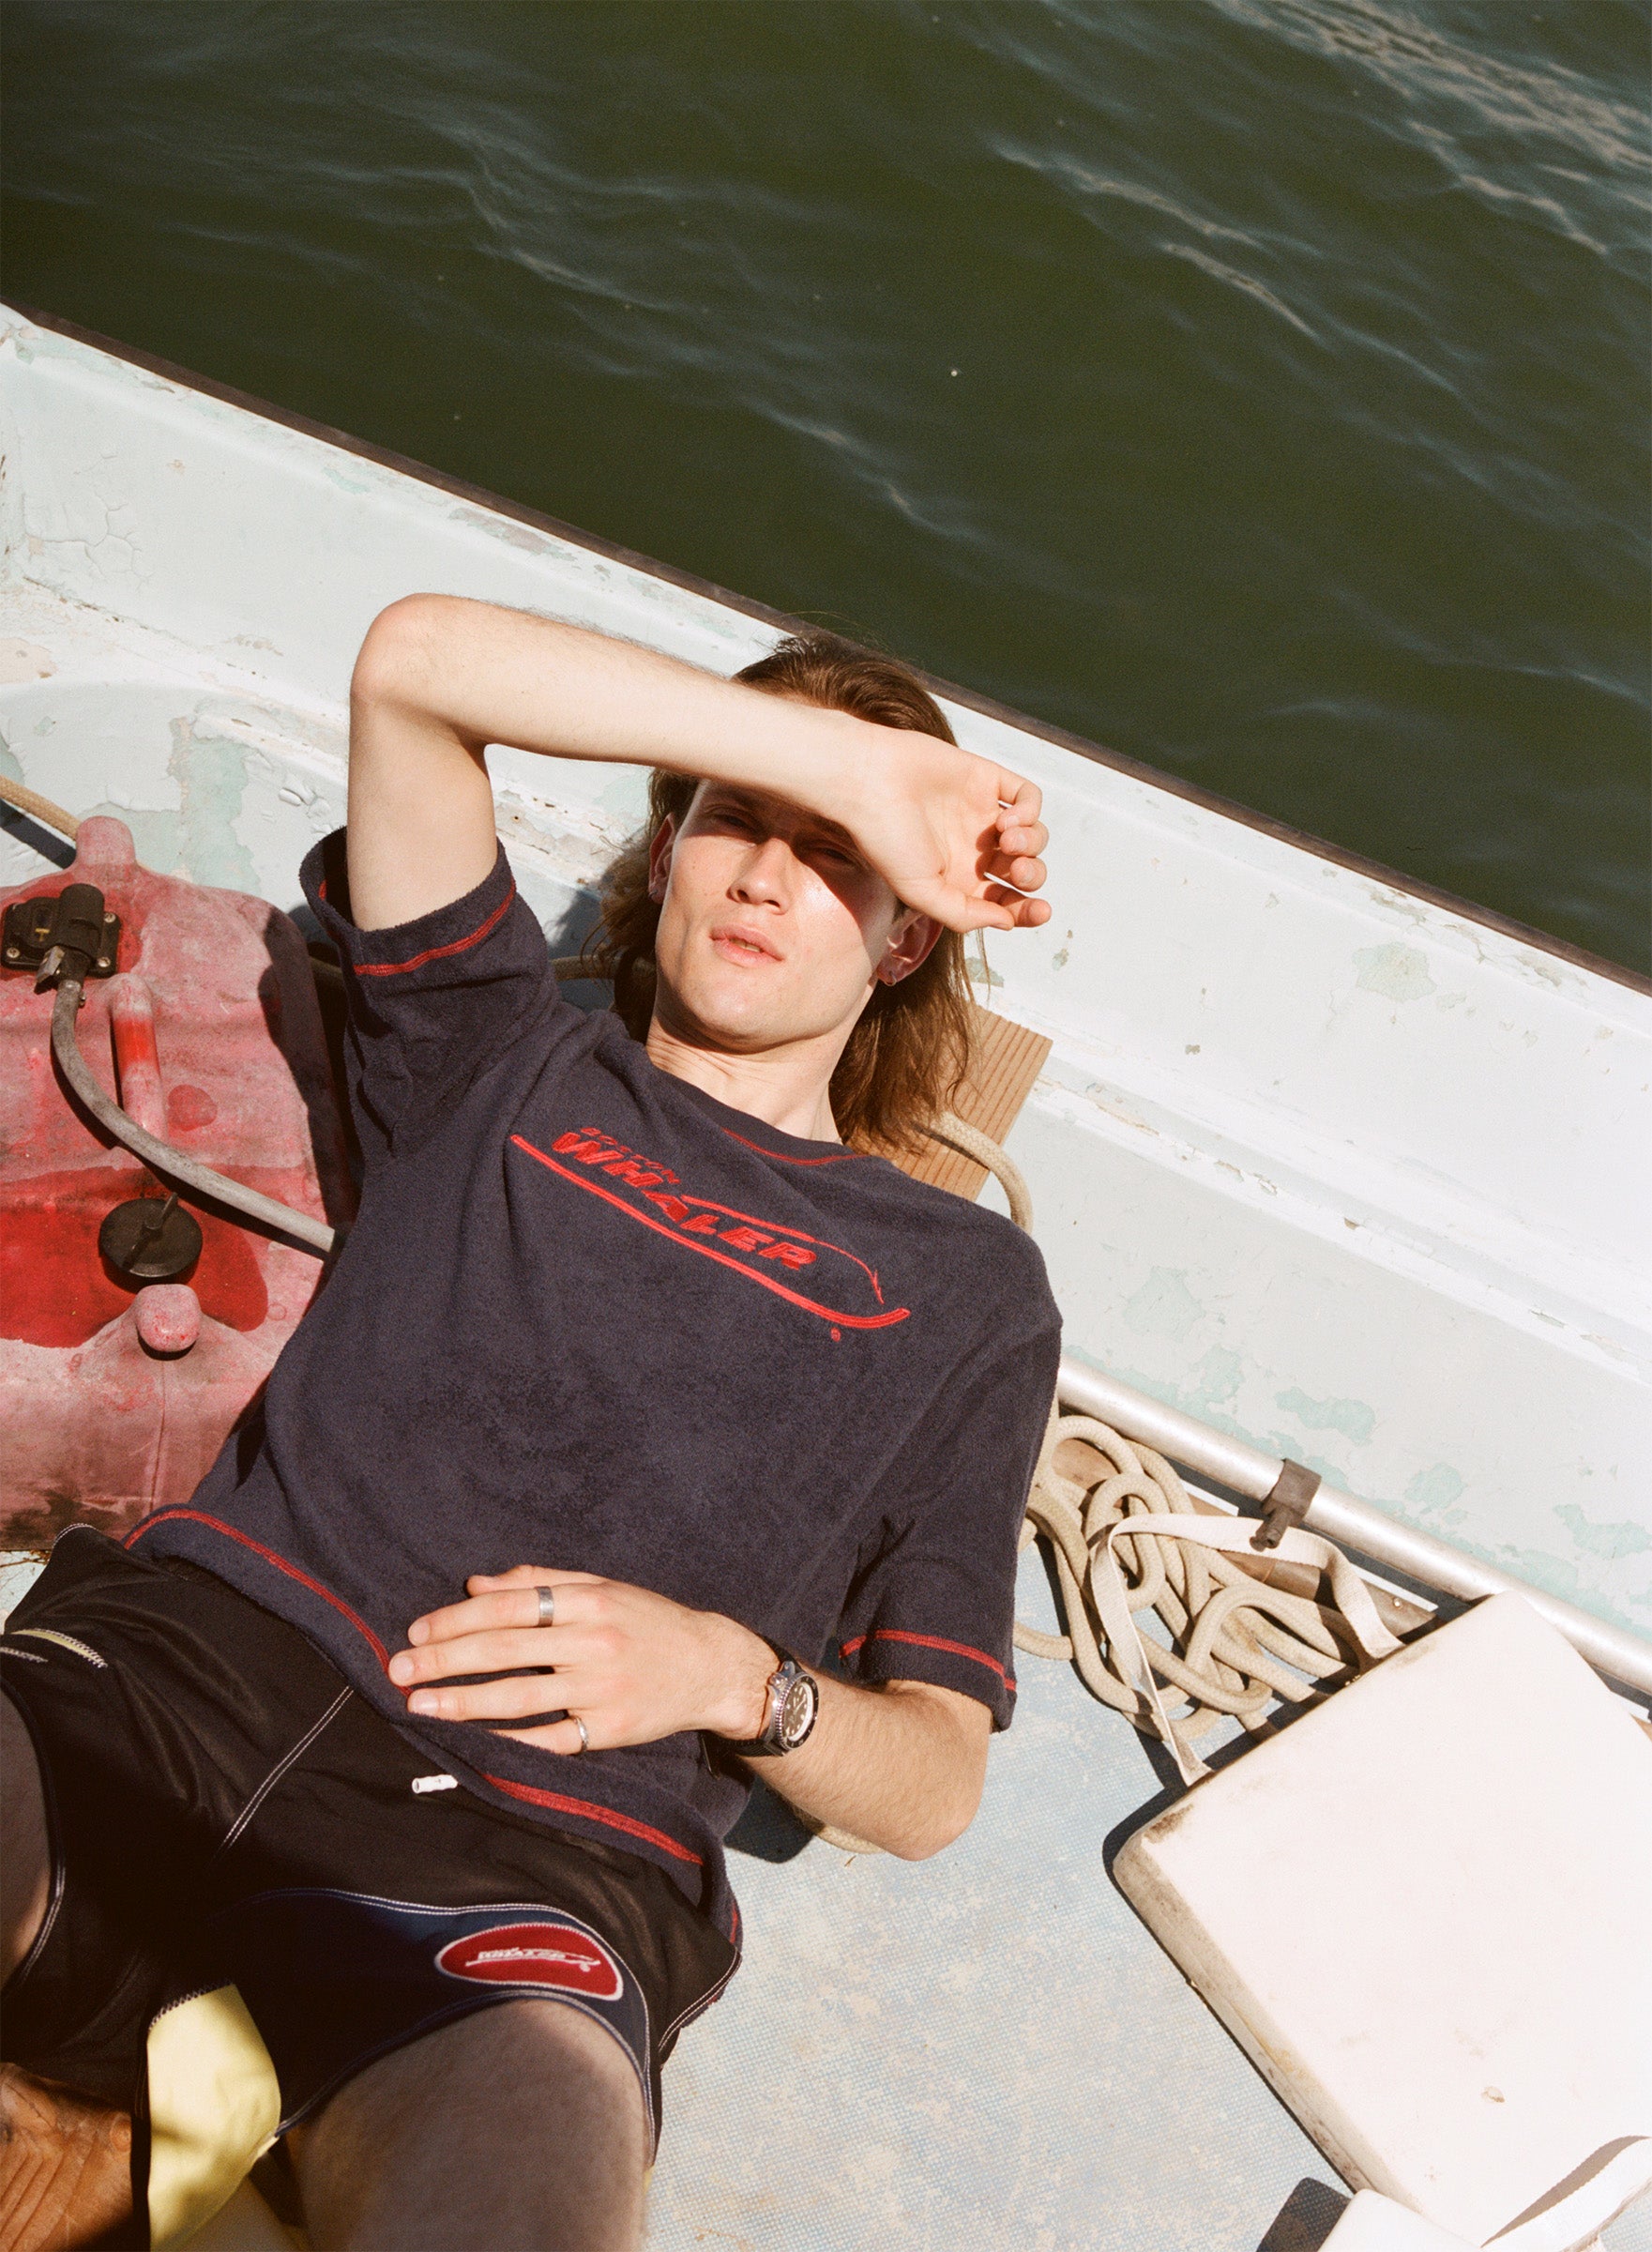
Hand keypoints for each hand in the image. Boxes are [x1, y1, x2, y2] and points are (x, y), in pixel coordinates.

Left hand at [387, 1566, 775, 1755]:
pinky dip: (507, 1741)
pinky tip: (471, 1742)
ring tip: (420, 1707)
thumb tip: (475, 1585)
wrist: (710, 1665)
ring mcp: (600, 1688)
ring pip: (519, 1697)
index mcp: (588, 1599)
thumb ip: (539, 1581)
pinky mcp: (608, 1729)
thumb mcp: (601, 1586)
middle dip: (444, 1660)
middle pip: (504, 1650)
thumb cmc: (648, 1620)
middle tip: (398, 1670)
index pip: (508, 1607)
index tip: (416, 1632)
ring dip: (462, 1702)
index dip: (456, 1619)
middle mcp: (592, 1641)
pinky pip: (548, 1739)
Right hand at [826, 725, 1050, 935]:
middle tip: (1017, 870)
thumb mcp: (921, 893)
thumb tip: (1007, 921)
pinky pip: (1028, 796)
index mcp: (959, 880)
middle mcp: (974, 849)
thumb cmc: (885, 839)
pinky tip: (1009, 818)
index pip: (1006, 900)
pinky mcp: (987, 780)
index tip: (1039, 911)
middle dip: (1032, 875)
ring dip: (1032, 843)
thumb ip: (963, 915)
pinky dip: (1030, 811)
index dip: (1027, 909)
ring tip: (1006, 838)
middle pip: (1025, 871)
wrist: (870, 784)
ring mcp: (983, 813)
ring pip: (1033, 835)